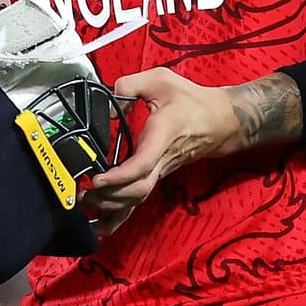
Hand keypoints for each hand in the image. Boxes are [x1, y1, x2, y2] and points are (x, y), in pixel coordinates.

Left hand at [86, 67, 246, 234]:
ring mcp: (161, 171)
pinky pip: (139, 199)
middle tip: (85, 194)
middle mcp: (161, 159)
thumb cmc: (191, 101)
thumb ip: (129, 85)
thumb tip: (108, 104)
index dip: (120, 176)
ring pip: (138, 198)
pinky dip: (120, 216)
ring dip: (112, 207)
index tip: (98, 178)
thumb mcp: (161, 79)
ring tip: (87, 206)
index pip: (142, 164)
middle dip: (110, 196)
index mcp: (162, 136)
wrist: (220, 120)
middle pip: (137, 190)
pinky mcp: (158, 175)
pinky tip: (102, 226)